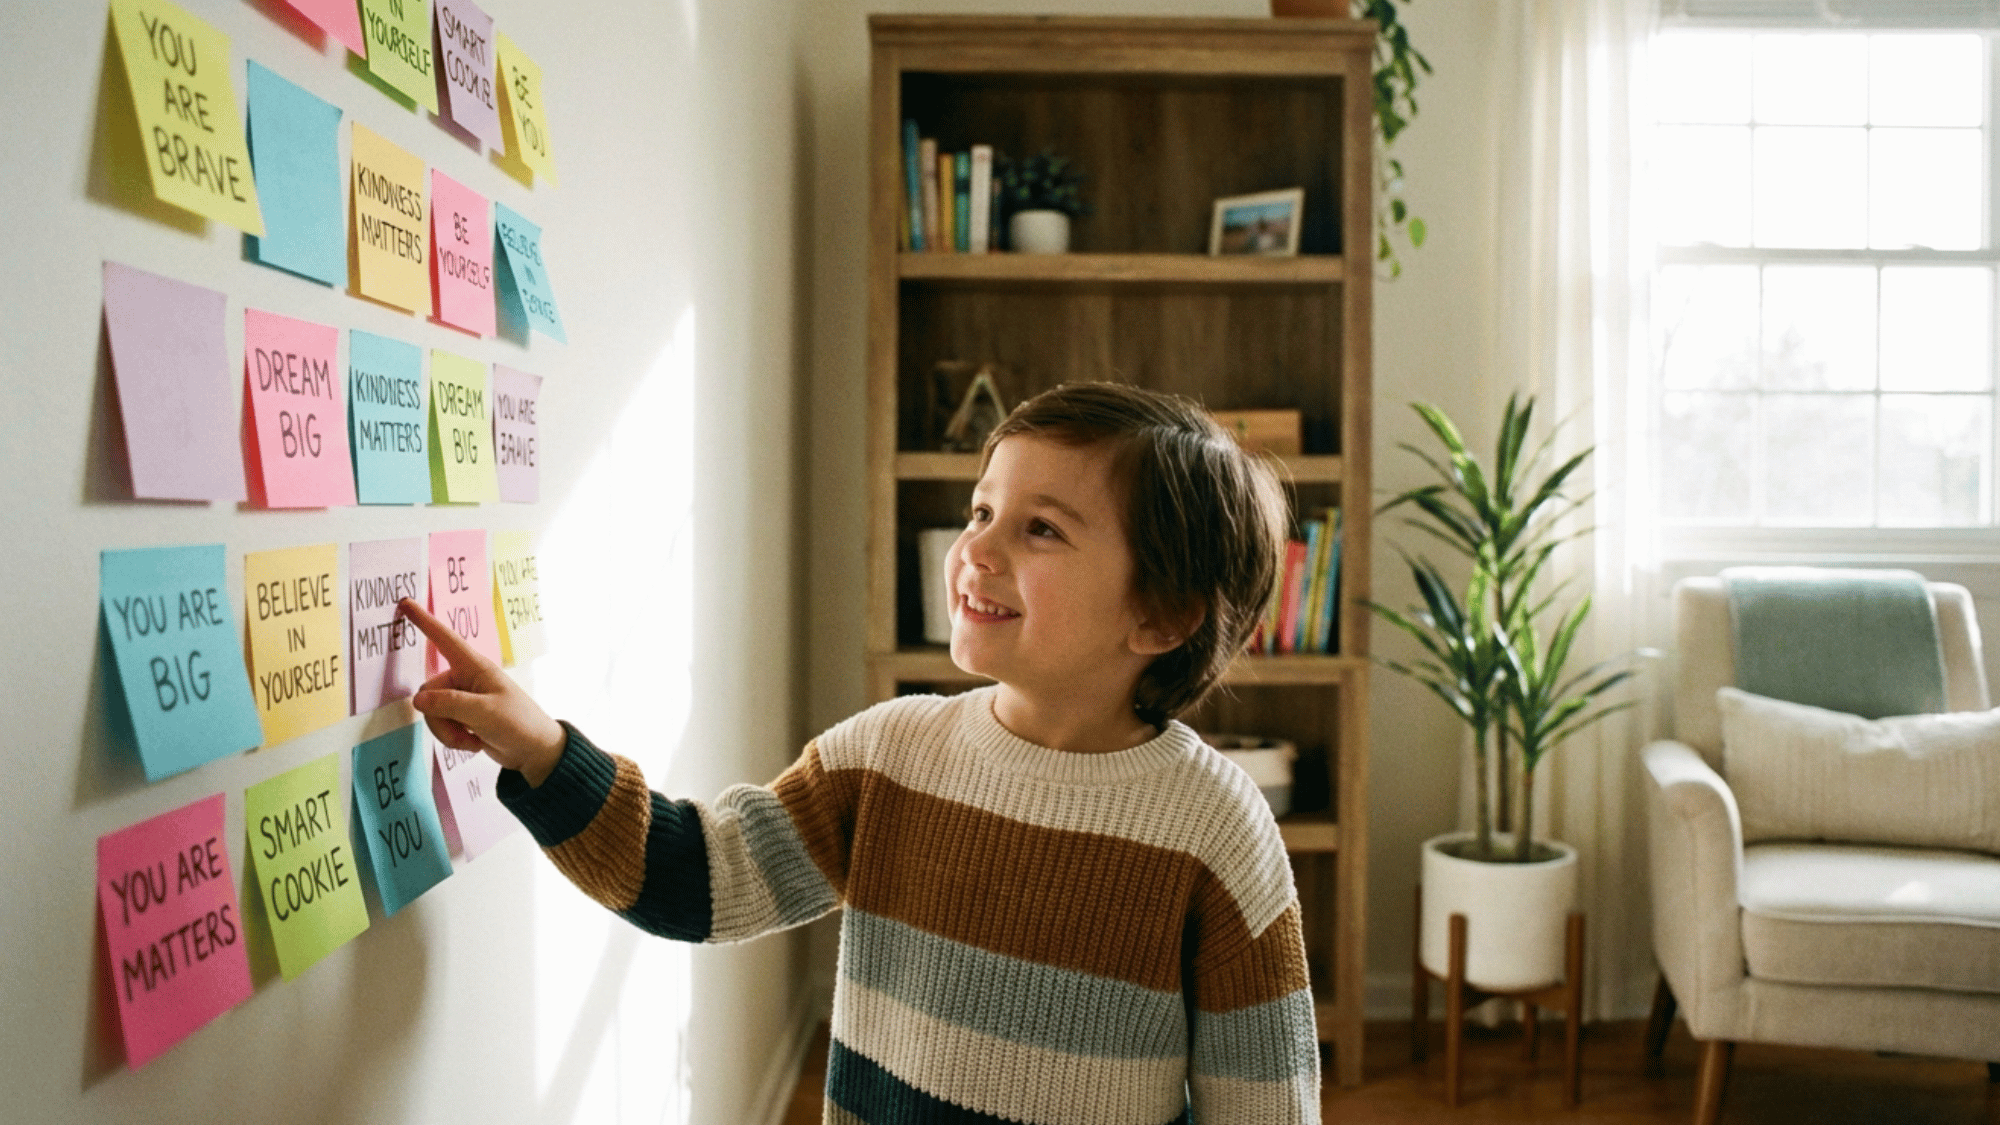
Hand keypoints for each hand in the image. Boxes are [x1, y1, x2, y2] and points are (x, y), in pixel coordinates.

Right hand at [397, 598, 565, 786]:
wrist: (533, 750)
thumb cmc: (518, 723)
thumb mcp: (484, 712)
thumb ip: (449, 704)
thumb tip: (417, 700)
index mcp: (474, 667)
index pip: (444, 639)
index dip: (424, 621)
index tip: (406, 603)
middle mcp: (466, 679)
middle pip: (430, 693)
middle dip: (440, 718)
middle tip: (465, 732)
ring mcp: (463, 699)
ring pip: (432, 712)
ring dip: (447, 731)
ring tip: (472, 739)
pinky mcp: (462, 717)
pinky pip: (441, 725)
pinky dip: (453, 737)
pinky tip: (474, 742)